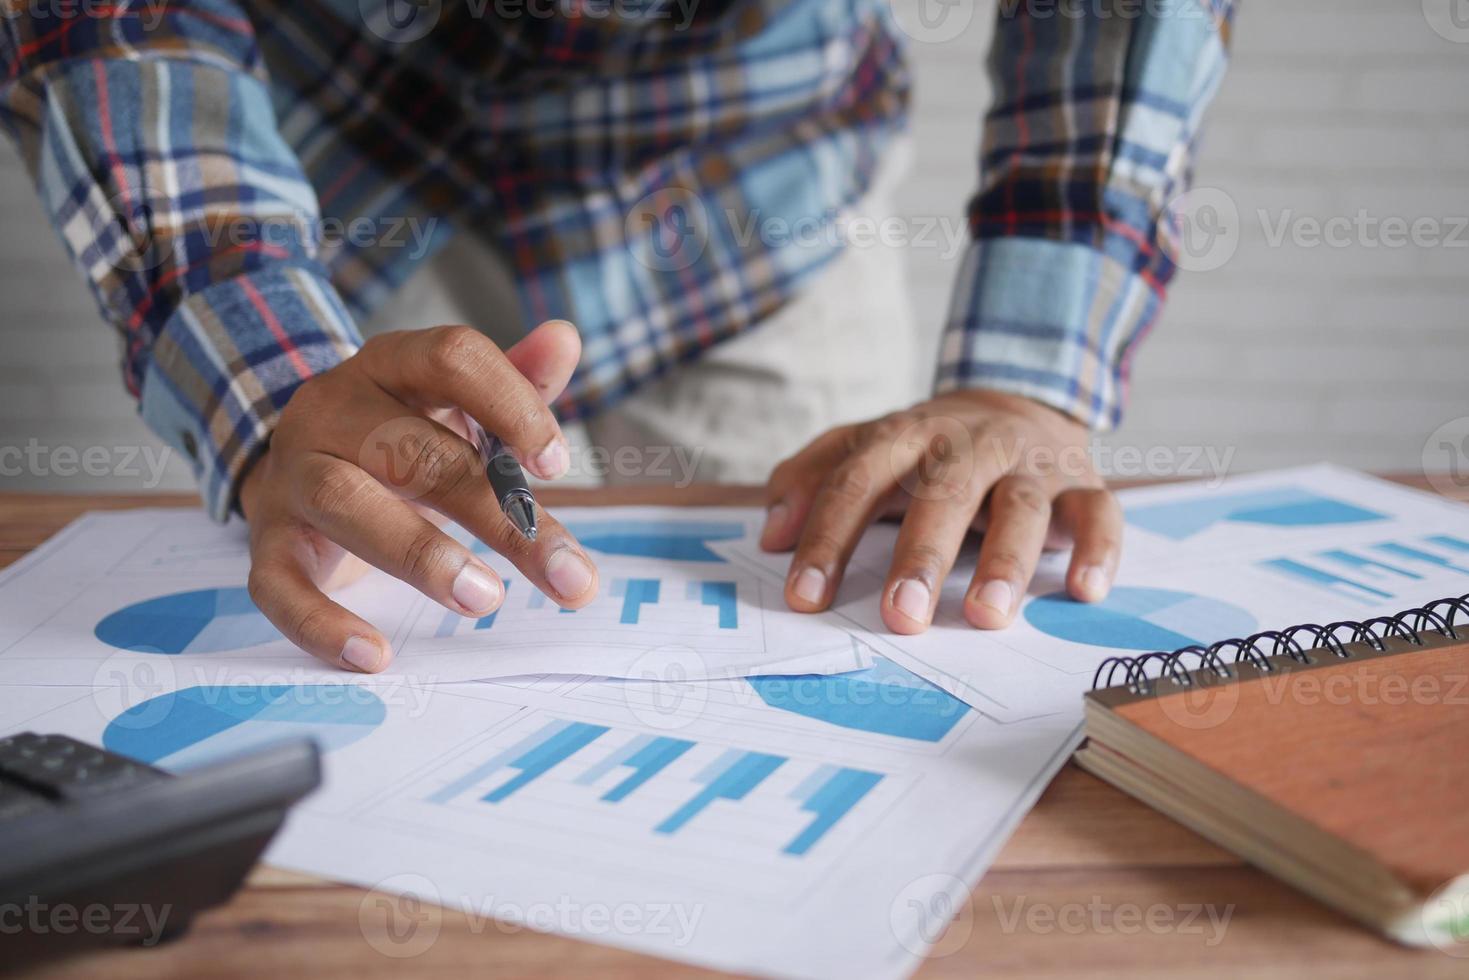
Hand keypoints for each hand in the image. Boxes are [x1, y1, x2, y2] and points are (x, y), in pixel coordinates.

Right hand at [238, 321, 600, 671]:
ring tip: (486, 599)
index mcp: (392, 366)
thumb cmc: (403, 434)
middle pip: (413, 448)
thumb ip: (516, 380)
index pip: (451, 358)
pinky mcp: (267, 541)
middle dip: (496, 512)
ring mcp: (294, 475)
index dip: (509, 405)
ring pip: (344, 501)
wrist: (296, 463)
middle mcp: (333, 410)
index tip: (557, 464)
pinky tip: (374, 655)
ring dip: (419, 552)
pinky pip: (278, 583)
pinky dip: (321, 623)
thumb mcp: (459, 404)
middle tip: (563, 573)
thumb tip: (566, 338)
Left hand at [760, 390, 1120, 633]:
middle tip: (900, 617)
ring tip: (985, 616)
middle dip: (920, 556)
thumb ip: (809, 479)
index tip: (804, 596)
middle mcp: (970, 443)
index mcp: (906, 434)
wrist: (1016, 399)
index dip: (829, 537)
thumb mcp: (863, 447)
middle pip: (944, 493)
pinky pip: (1100, 512)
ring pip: (1023, 506)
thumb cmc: (926, 446)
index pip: (859, 480)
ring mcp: (1030, 463)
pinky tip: (1085, 591)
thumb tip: (770, 534)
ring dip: (1006, 561)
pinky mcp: (1083, 482)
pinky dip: (1099, 549)